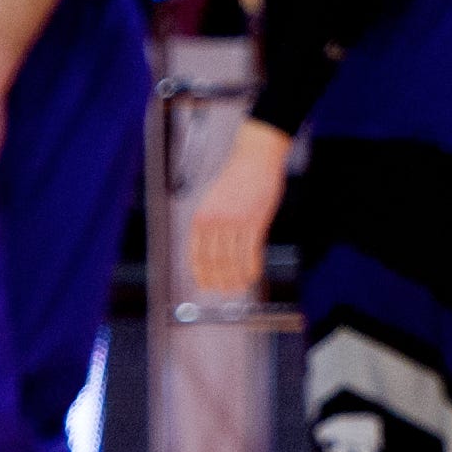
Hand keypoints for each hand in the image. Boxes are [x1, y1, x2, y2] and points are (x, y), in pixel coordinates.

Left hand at [186, 120, 290, 300]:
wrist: (254, 159)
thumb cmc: (237, 179)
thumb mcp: (215, 202)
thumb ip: (213, 225)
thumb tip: (216, 252)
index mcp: (201, 217)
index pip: (197, 254)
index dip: (201, 273)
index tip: (206, 285)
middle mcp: (214, 221)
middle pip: (214, 260)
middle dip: (219, 279)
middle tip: (225, 291)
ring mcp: (234, 221)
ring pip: (232, 259)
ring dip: (236, 277)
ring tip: (240, 285)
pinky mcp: (253, 221)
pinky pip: (250, 251)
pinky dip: (251, 267)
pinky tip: (253, 274)